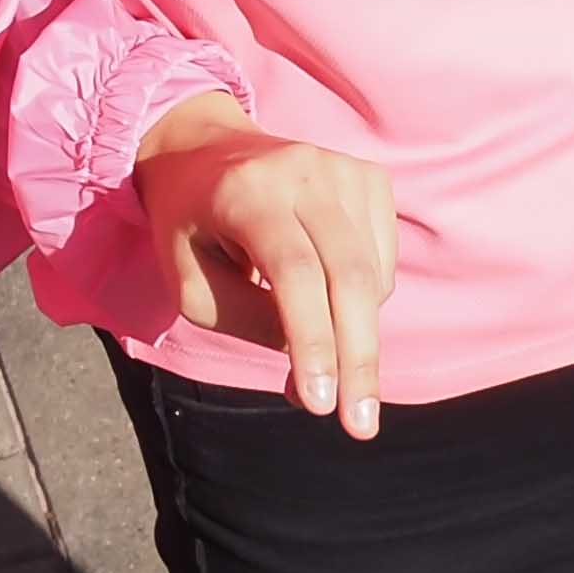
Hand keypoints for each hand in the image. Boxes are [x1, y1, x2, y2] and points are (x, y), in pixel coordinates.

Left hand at [135, 99, 395, 434]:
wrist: (204, 146)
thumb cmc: (191, 227)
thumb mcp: (191, 284)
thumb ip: (252, 323)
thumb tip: (320, 370)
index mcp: (246, 192)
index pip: (294, 273)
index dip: (312, 342)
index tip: (321, 405)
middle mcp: (303, 171)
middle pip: (348, 277)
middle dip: (357, 360)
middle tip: (359, 426)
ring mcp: (343, 169)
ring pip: (371, 278)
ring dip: (353, 335)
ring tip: (313, 353)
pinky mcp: (370, 178)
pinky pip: (382, 263)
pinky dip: (363, 302)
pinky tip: (324, 298)